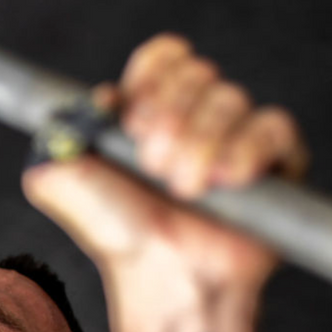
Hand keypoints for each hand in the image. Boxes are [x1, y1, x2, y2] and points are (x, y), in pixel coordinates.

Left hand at [23, 34, 309, 291]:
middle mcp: (194, 119)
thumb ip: (59, 126)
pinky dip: (248, 148)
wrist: (161, 275)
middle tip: (152, 165)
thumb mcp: (56, 178)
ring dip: (200, 142)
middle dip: (169, 117)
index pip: (164, 57)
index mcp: (148, 113)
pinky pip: (274, 125)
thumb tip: (102, 95)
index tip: (133, 118)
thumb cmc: (115, 232)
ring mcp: (236, 138)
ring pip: (231, 98)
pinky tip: (228, 179)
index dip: (152, 76)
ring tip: (185, 189)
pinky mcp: (276, 162)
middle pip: (197, 72)